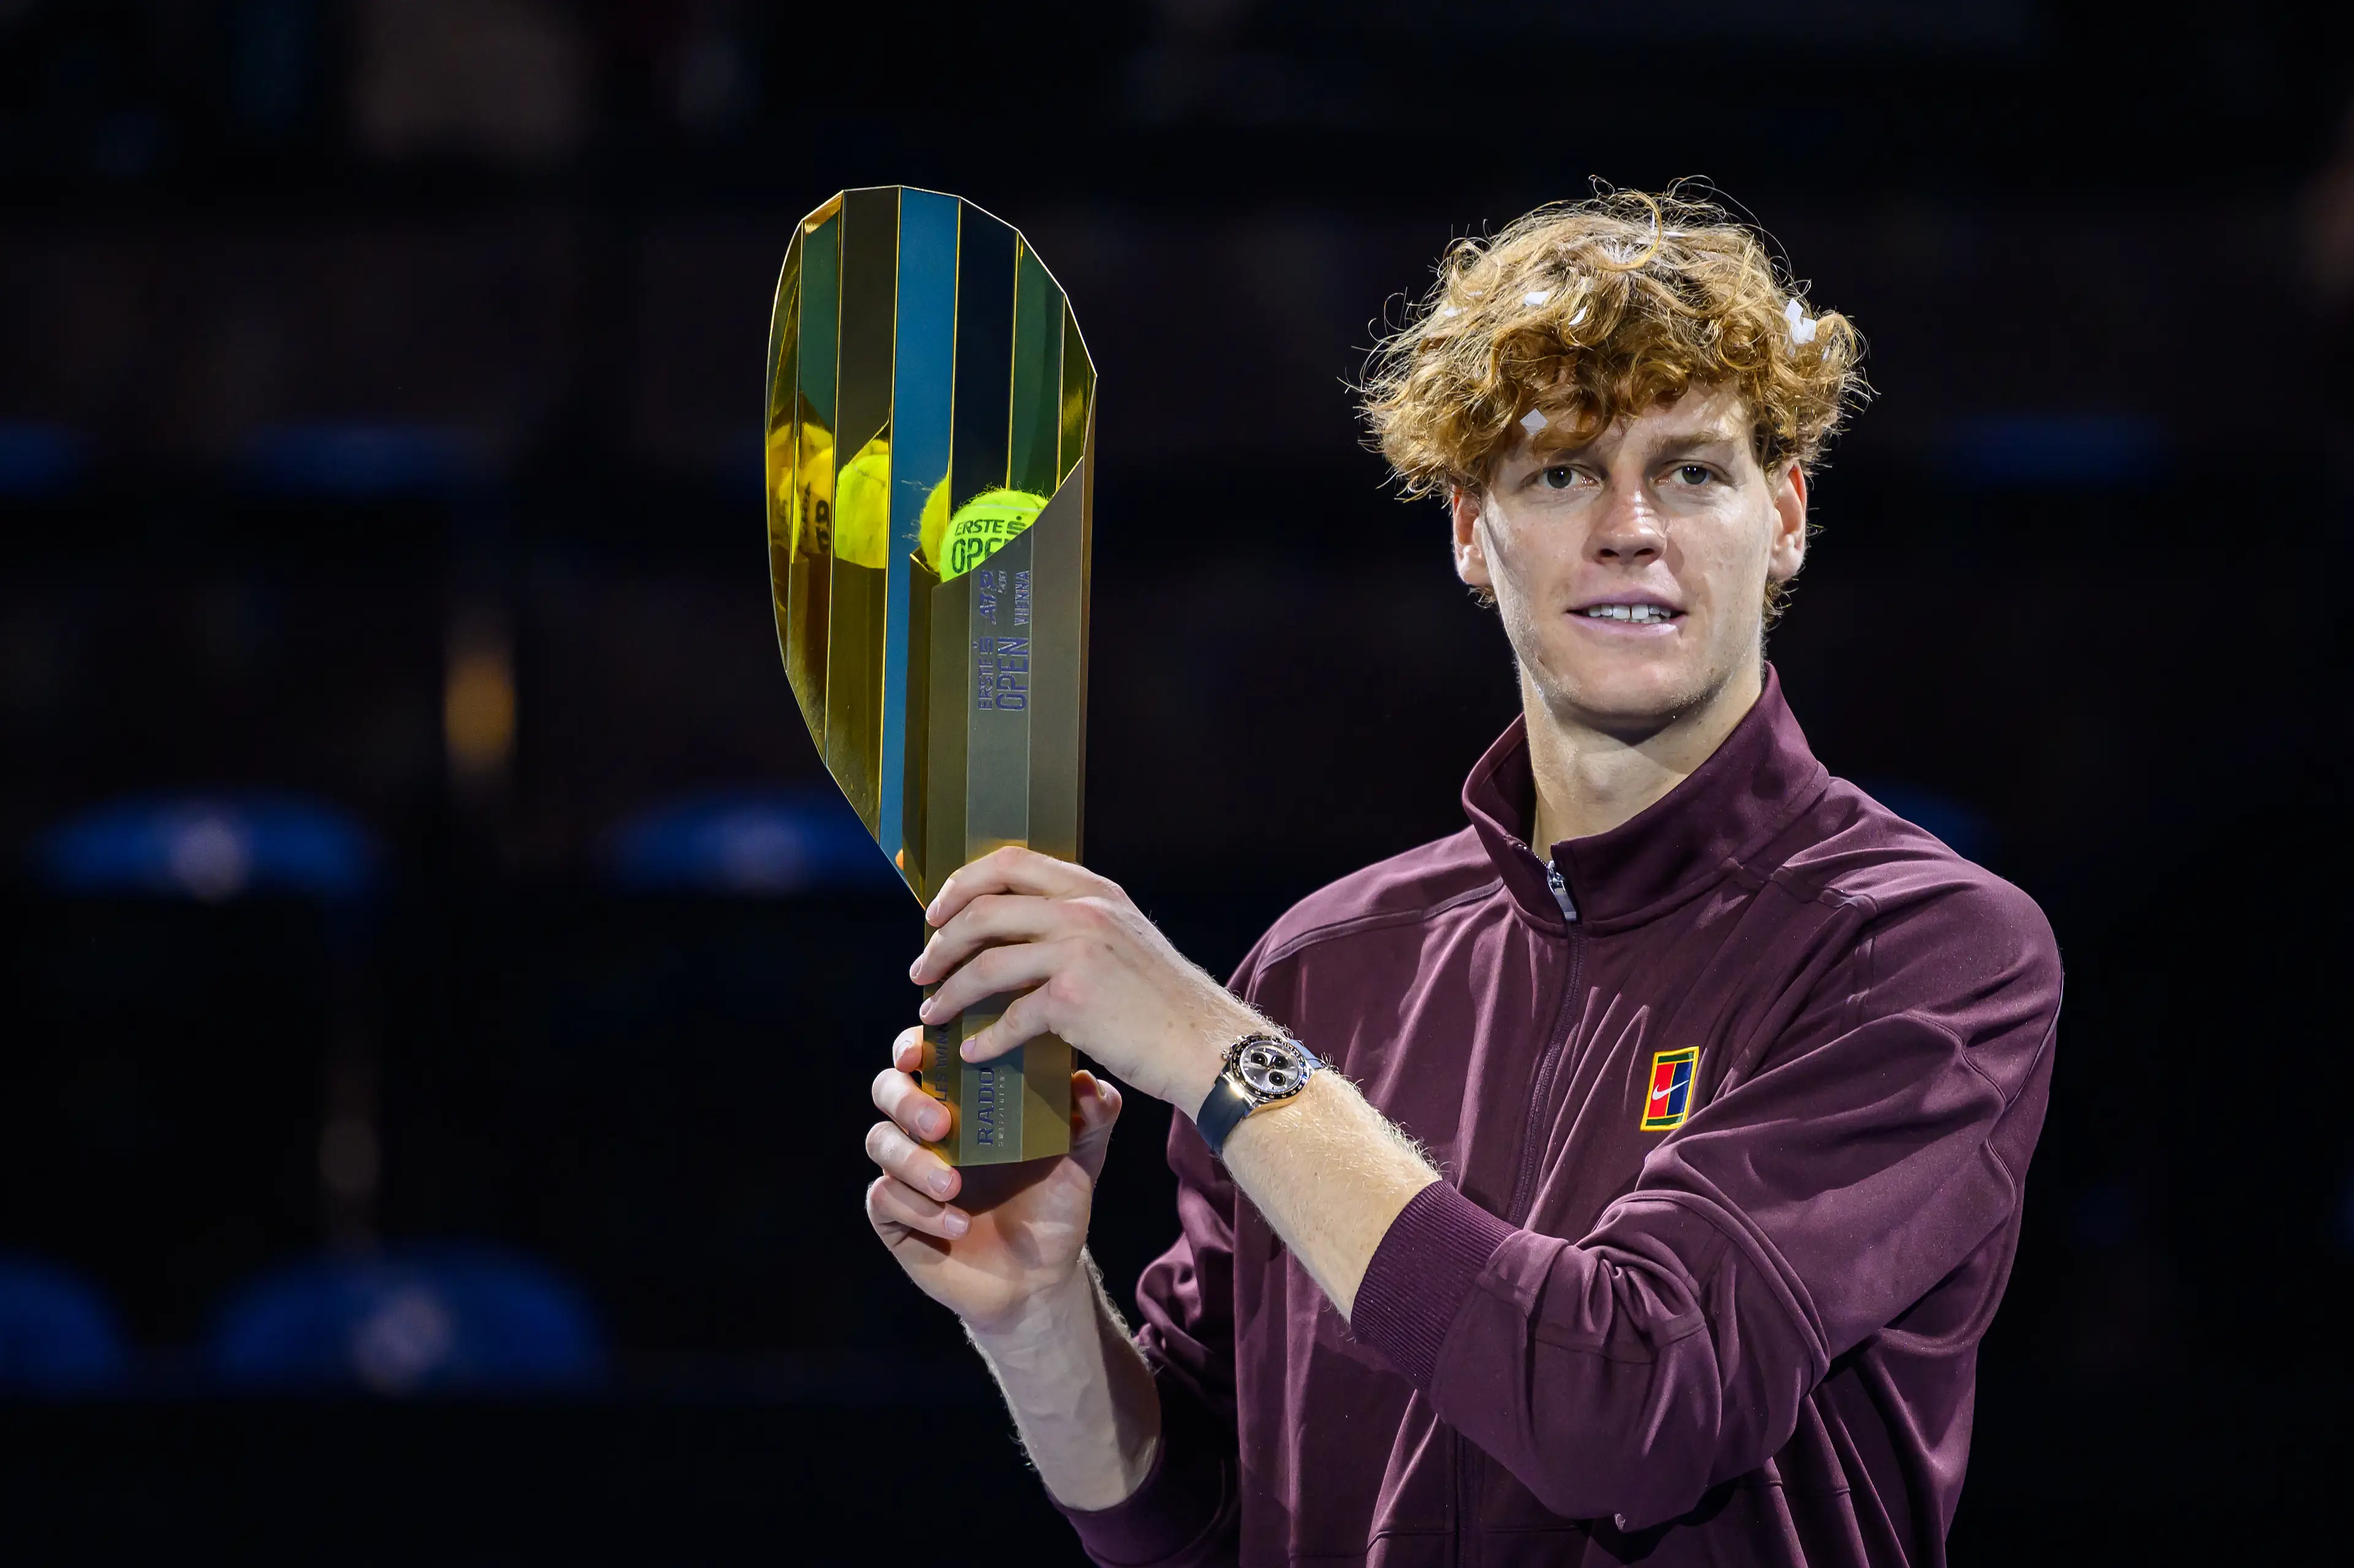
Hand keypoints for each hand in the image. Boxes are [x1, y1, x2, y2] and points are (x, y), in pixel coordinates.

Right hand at [865, 1026, 1122, 1335]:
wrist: (1040, 1276)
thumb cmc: (1055, 1204)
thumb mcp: (1082, 1157)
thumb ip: (1092, 1117)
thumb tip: (1088, 1082)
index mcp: (966, 1099)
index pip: (925, 1055)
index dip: (914, 1045)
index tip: (921, 1054)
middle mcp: (928, 1128)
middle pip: (886, 1088)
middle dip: (907, 1100)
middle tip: (941, 1123)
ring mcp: (907, 1170)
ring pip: (880, 1142)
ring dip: (913, 1161)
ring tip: (954, 1187)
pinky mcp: (894, 1215)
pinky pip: (883, 1198)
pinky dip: (917, 1208)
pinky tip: (956, 1223)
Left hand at [909, 847, 1263, 1112]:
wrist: (1206, 1043)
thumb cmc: (1164, 1001)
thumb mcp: (1125, 937)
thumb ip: (1078, 923)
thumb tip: (1018, 934)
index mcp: (1093, 889)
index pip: (1009, 862)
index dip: (962, 885)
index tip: (936, 914)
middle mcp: (1084, 910)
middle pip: (984, 909)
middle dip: (941, 942)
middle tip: (922, 969)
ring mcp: (1078, 951)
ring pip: (986, 963)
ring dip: (949, 991)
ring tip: (932, 1011)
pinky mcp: (1074, 999)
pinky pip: (1010, 1017)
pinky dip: (985, 1039)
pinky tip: (975, 1053)